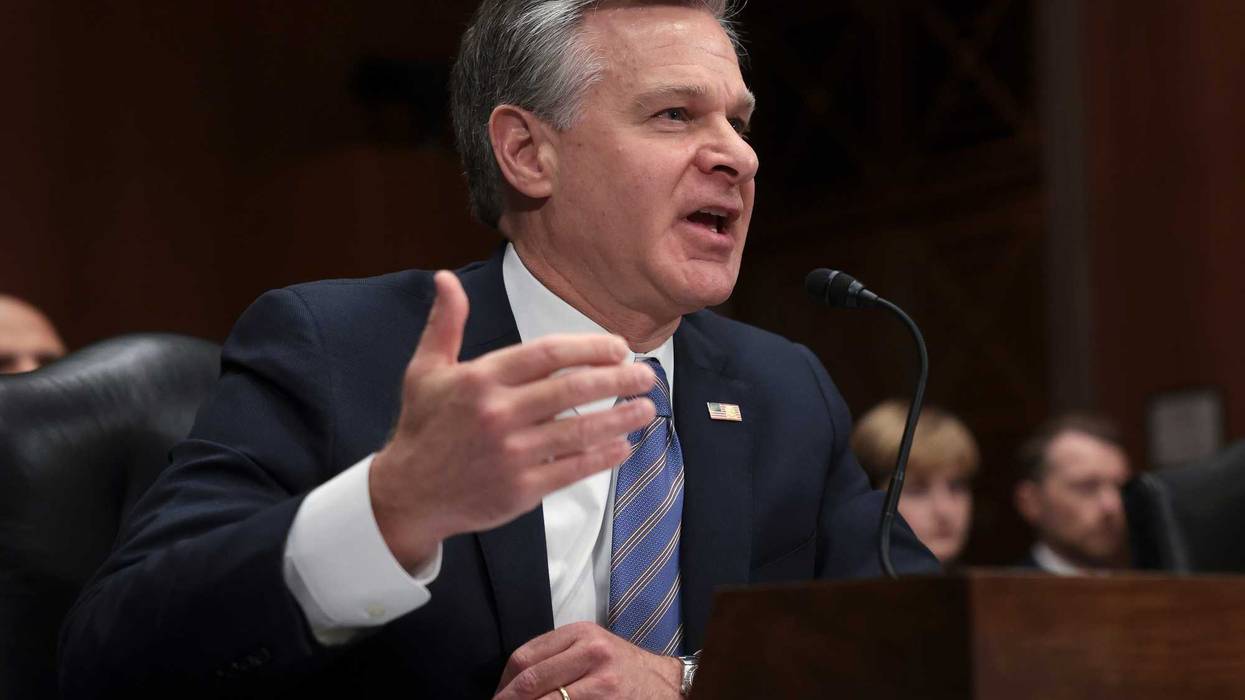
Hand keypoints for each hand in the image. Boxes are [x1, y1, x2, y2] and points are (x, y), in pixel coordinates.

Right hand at [370, 271, 656, 569]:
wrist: (408, 495)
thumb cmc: (423, 427)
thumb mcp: (424, 370)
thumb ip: (445, 323)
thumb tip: (446, 278)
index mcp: (480, 379)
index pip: (547, 354)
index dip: (588, 347)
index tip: (619, 347)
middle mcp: (498, 414)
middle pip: (571, 390)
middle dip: (616, 380)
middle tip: (646, 375)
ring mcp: (511, 454)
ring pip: (578, 431)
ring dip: (619, 418)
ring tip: (647, 409)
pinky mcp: (521, 489)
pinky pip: (572, 469)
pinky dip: (602, 457)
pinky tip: (624, 446)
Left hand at [494, 622, 682, 699]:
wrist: (664, 685)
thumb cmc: (621, 667)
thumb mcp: (590, 646)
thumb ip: (554, 656)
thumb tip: (510, 684)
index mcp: (581, 633)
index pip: (525, 658)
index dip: (504, 684)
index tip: (497, 698)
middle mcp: (592, 654)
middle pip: (531, 682)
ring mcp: (601, 685)